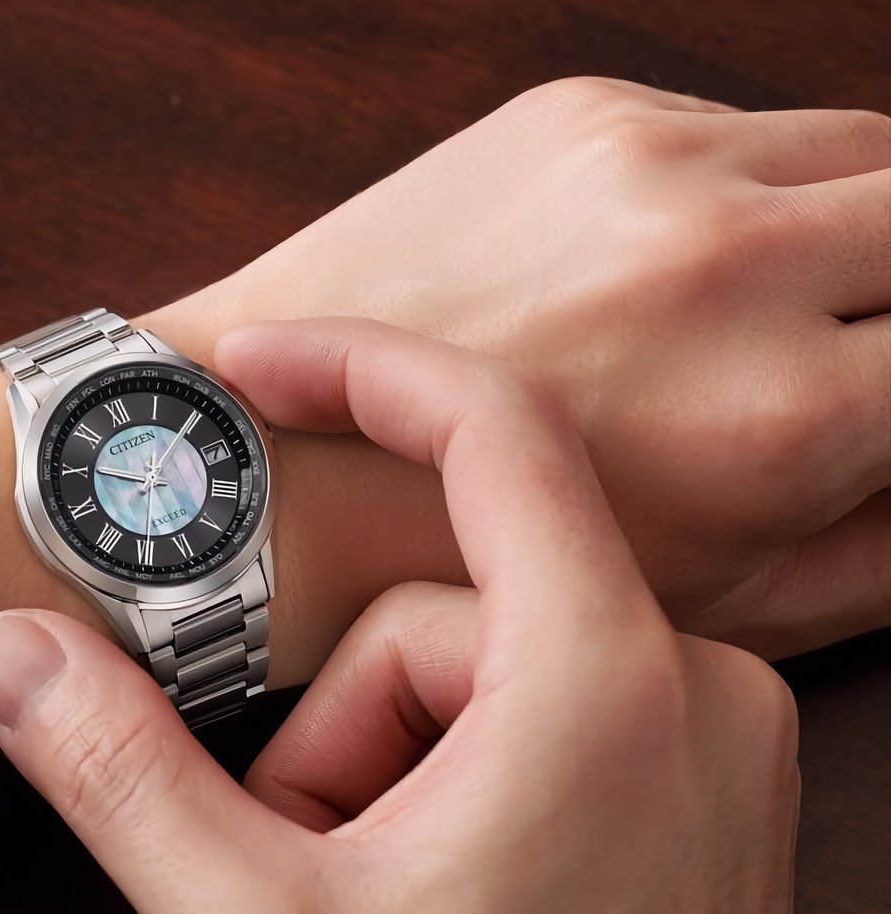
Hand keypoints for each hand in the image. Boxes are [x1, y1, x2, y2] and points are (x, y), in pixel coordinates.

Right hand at [0, 319, 798, 913]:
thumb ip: (120, 778)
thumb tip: (15, 655)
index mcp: (601, 686)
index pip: (491, 430)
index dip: (358, 368)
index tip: (266, 359)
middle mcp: (690, 689)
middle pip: (437, 604)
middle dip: (339, 720)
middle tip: (317, 850)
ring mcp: (709, 739)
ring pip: (483, 665)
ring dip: (395, 764)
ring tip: (386, 893)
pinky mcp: (701, 781)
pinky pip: (547, 712)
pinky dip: (468, 781)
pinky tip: (453, 892)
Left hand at [143, 76, 890, 656]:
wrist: (282, 458)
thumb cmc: (469, 553)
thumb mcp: (708, 604)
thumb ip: (882, 541)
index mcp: (785, 412)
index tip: (881, 385)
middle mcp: (734, 263)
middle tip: (850, 341)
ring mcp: (650, 164)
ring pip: (852, 144)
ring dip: (839, 219)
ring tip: (756, 307)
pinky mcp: (576, 110)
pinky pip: (730, 123)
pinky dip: (736, 186)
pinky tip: (657, 264)